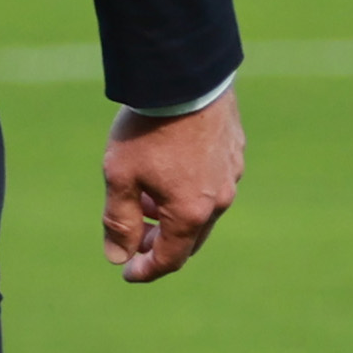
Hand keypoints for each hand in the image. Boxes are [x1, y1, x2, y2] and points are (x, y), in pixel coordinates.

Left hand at [100, 90, 242, 281]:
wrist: (185, 79)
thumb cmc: (148, 129)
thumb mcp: (121, 176)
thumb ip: (119, 220)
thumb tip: (118, 257)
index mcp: (191, 212)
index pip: (171, 258)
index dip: (146, 269)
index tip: (126, 272)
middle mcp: (219, 199)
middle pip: (189, 237)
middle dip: (159, 243)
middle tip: (132, 240)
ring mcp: (232, 175)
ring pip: (201, 210)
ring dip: (171, 216)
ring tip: (141, 201)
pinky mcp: (234, 152)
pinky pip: (210, 184)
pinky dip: (186, 192)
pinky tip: (164, 174)